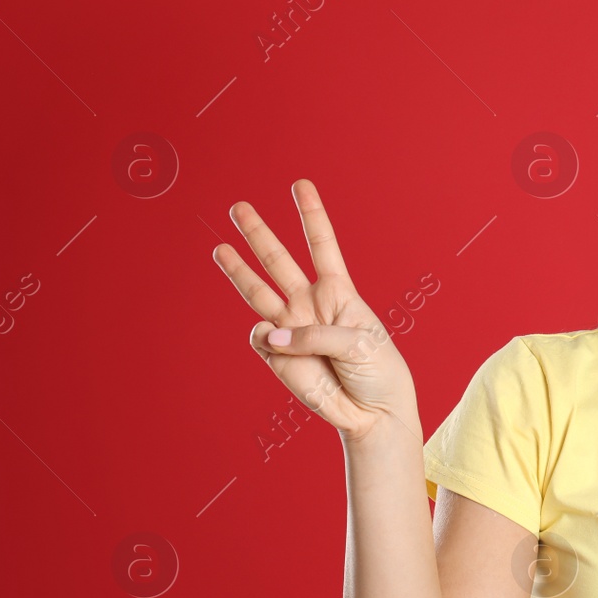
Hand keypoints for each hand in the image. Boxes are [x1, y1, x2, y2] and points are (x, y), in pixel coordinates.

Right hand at [212, 178, 417, 441]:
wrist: (372, 413)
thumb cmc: (377, 372)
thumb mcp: (361, 342)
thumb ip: (318, 333)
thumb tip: (274, 336)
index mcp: (339, 292)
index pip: (322, 245)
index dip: (311, 215)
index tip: (301, 185)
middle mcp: (310, 304)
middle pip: (279, 260)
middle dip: (259, 233)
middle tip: (237, 206)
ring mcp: (291, 328)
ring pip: (257, 291)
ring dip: (238, 269)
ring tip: (220, 247)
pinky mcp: (277, 356)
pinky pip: (261, 338)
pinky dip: (269, 339)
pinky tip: (280, 344)